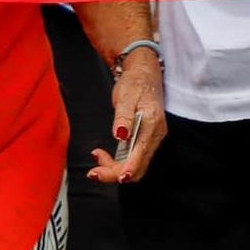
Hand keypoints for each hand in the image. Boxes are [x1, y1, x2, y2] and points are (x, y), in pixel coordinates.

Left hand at [88, 48, 166, 184]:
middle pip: (138, 167)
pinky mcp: (146, 139)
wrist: (144, 73)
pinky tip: (104, 155)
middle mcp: (155, 136)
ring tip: (97, 157)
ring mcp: (152, 139)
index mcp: (152, 126)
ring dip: (115, 168)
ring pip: (135, 166)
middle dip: (115, 173)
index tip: (109, 176)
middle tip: (94, 171)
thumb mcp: (126, 96)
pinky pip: (133, 158)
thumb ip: (123, 117)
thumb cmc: (135, 82)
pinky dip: (118, 162)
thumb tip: (121, 135)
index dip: (124, 170)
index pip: (139, 156)